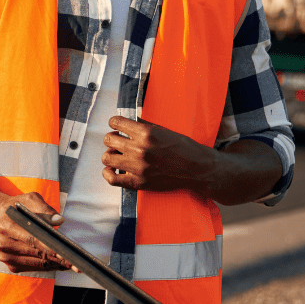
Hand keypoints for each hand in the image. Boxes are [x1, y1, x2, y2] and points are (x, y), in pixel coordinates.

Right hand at [0, 192, 75, 273]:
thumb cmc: (18, 207)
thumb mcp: (30, 199)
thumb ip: (46, 209)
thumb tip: (60, 220)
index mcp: (5, 226)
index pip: (32, 239)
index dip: (49, 247)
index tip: (65, 253)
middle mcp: (2, 244)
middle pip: (36, 254)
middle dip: (57, 258)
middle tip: (76, 263)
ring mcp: (5, 257)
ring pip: (37, 264)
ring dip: (55, 264)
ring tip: (71, 263)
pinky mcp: (10, 265)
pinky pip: (34, 268)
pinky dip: (48, 266)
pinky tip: (60, 263)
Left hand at [100, 116, 215, 192]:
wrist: (197, 169)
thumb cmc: (183, 147)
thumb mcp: (164, 130)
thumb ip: (144, 125)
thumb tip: (128, 121)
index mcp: (146, 133)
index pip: (116, 122)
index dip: (114, 123)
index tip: (116, 126)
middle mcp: (140, 149)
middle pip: (109, 140)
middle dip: (112, 138)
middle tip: (118, 141)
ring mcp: (138, 167)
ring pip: (107, 158)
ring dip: (110, 154)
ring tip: (117, 155)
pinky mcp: (139, 182)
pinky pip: (112, 179)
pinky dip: (108, 174)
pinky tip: (112, 170)